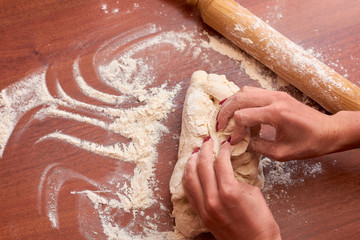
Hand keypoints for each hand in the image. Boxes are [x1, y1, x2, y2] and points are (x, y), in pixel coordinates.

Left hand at [183, 138, 280, 239]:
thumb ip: (235, 177)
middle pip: (202, 166)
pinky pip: (189, 192)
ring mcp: (204, 208)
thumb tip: (225, 167)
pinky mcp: (201, 215)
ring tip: (195, 152)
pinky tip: (190, 171)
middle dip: (204, 150)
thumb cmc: (260, 221)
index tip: (223, 143)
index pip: (220, 162)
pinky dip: (188, 178)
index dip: (221, 149)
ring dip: (191, 162)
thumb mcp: (253, 192)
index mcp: (229, 191)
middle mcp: (213, 199)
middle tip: (207, 141)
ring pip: (190, 178)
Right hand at [217, 86, 341, 160]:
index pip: (243, 116)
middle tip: (219, 126)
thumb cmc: (310, 143)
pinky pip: (252, 92)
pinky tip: (239, 112)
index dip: (234, 130)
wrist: (329, 131)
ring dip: (231, 103)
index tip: (235, 141)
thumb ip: (258, 146)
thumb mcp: (281, 153)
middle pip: (239, 98)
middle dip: (225, 112)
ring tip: (226, 117)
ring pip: (244, 91)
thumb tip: (241, 143)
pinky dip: (241, 101)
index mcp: (276, 113)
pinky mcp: (277, 94)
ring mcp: (275, 94)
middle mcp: (274, 99)